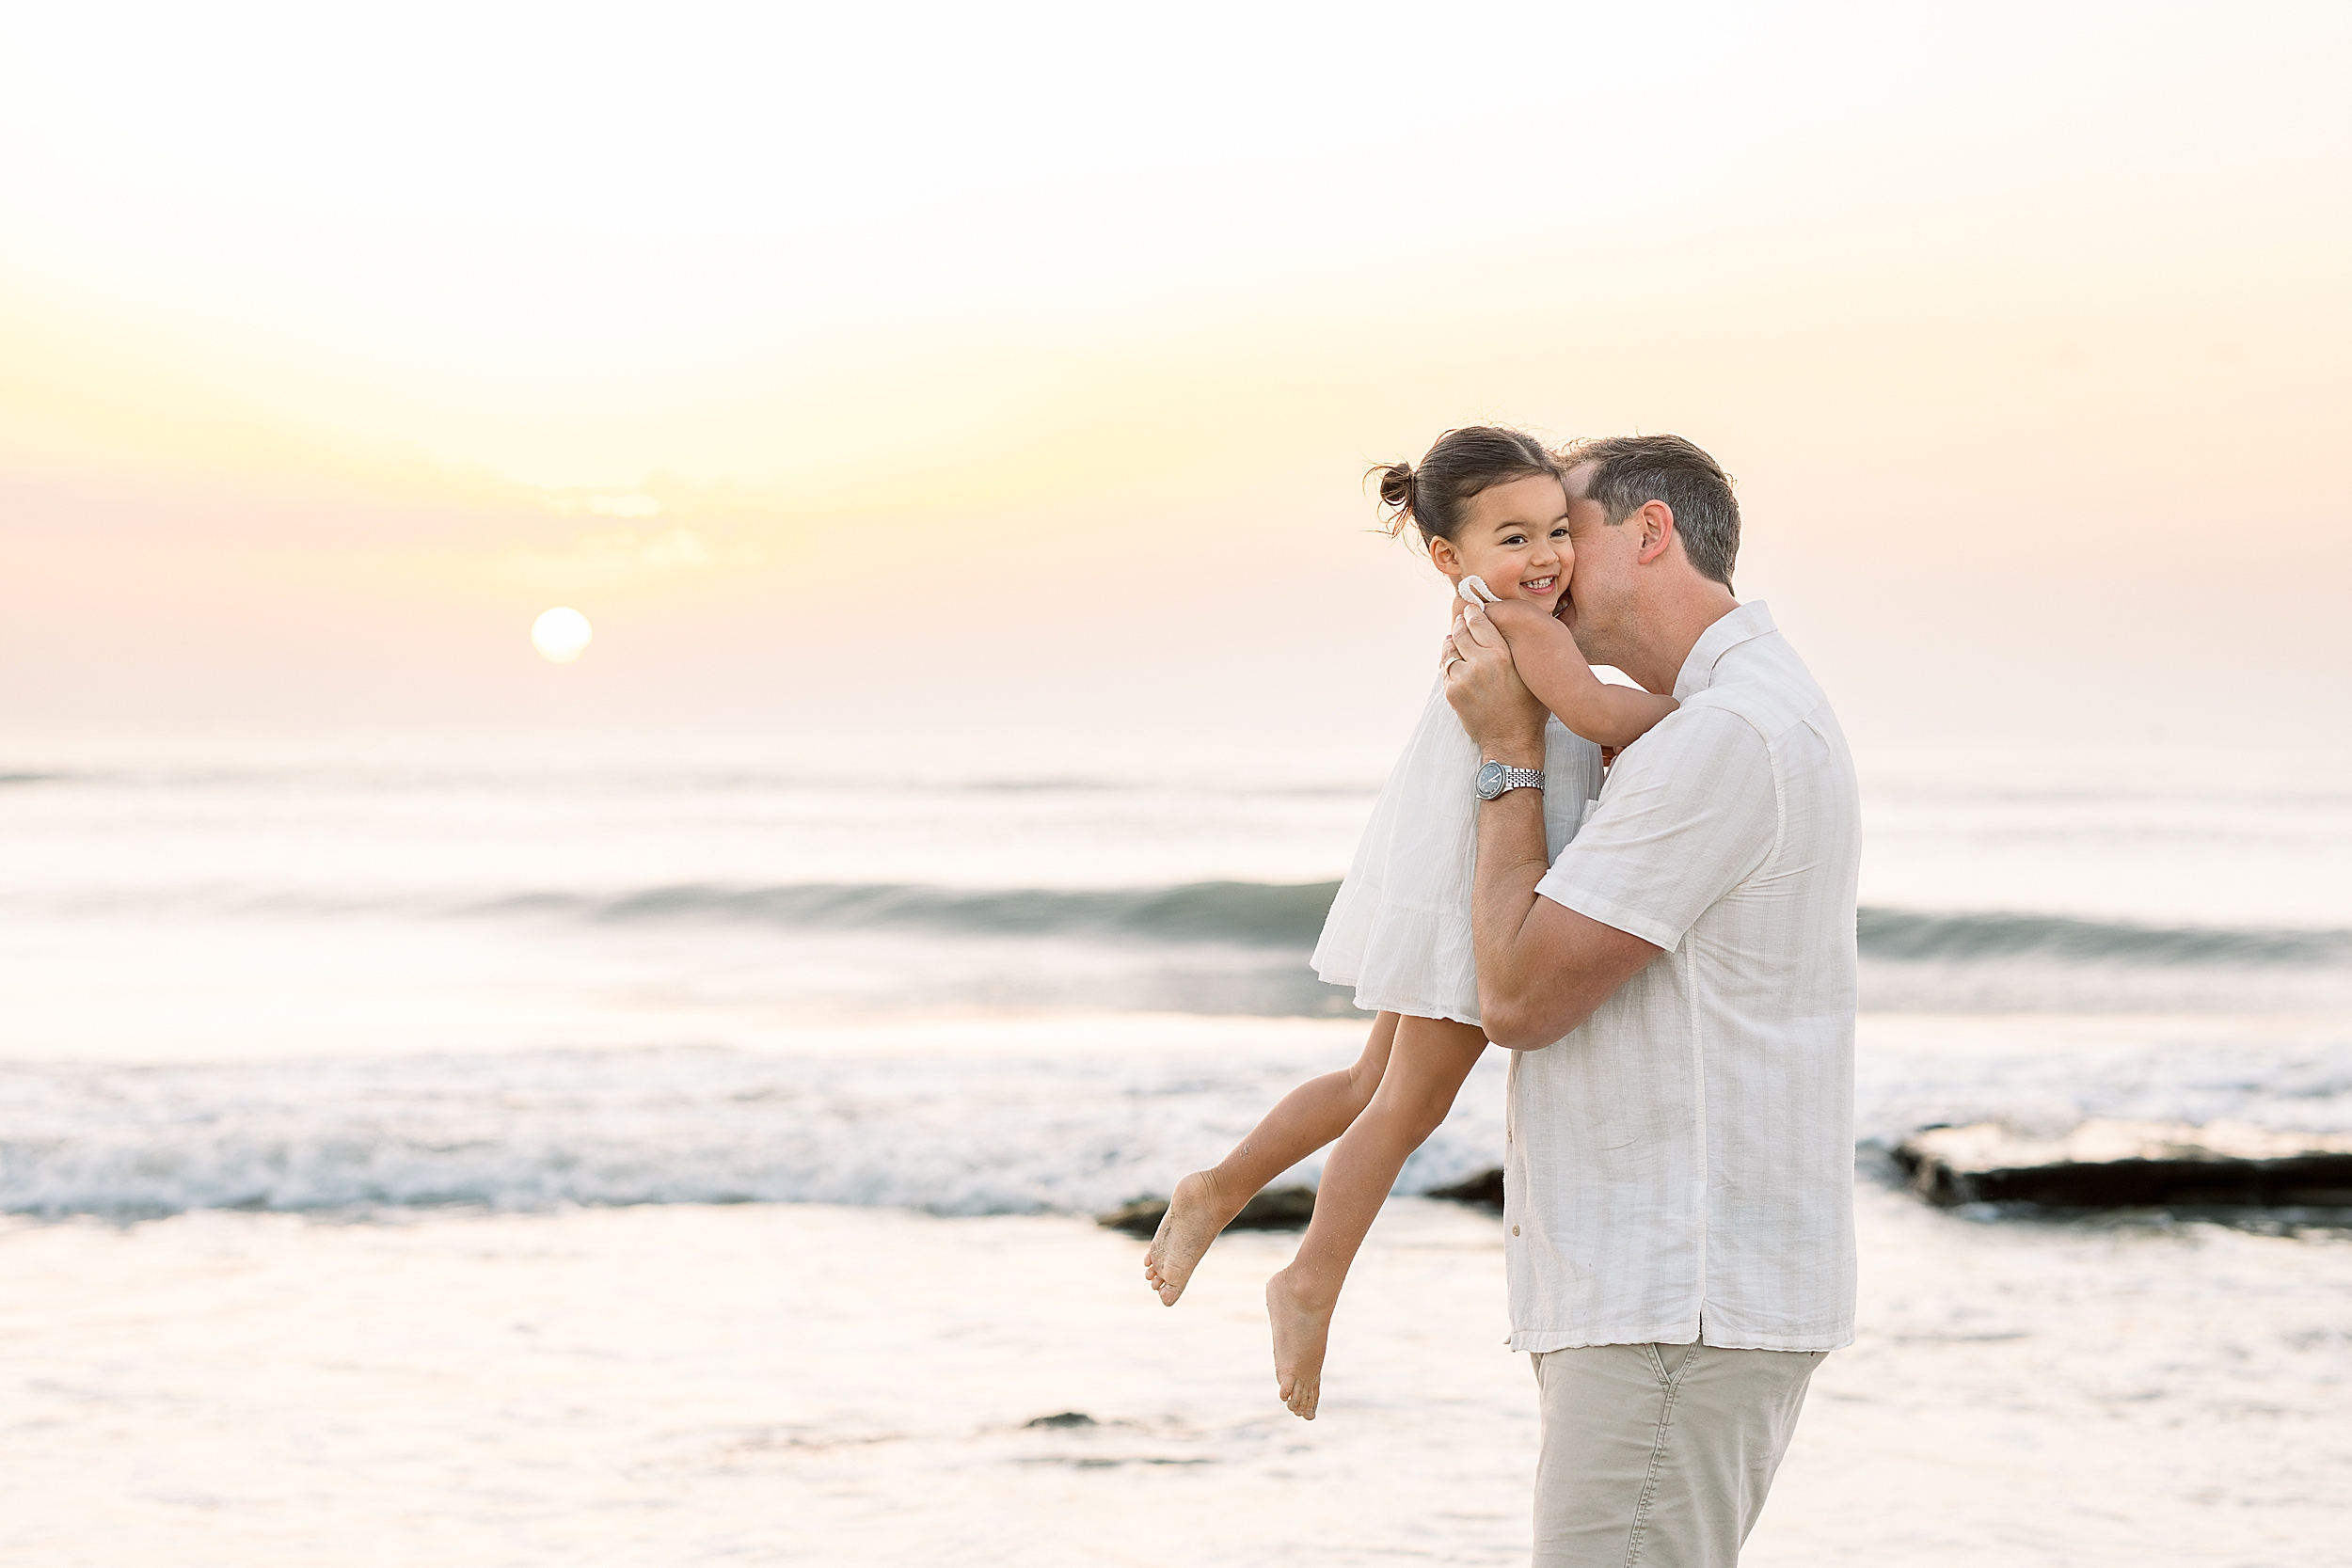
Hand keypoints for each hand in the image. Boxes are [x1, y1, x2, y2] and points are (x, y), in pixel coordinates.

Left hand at [1443, 599, 1545, 756]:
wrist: (1511, 740)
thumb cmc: (1529, 708)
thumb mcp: (1531, 673)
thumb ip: (1517, 649)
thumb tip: (1508, 627)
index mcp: (1502, 655)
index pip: (1479, 621)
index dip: (1473, 612)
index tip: (1471, 608)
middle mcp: (1480, 664)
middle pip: (1460, 632)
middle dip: (1460, 624)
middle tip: (1461, 619)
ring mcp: (1463, 679)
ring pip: (1449, 650)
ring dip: (1451, 642)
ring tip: (1454, 638)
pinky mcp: (1452, 692)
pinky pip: (1446, 670)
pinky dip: (1449, 663)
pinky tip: (1454, 661)